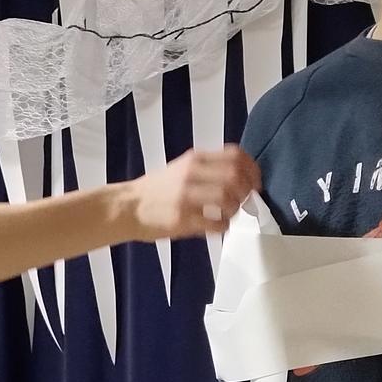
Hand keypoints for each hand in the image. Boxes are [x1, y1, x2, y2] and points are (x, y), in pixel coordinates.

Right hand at [128, 147, 259, 240]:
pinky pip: (215, 223)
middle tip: (245, 202)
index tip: (255, 184)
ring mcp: (186, 196)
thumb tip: (241, 179)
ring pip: (228, 199)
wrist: (127, 207)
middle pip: (235, 176)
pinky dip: (223, 226)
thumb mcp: (182, 168)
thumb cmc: (157, 189)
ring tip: (228, 215)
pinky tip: (216, 226)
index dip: (252, 170)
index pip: (235, 155)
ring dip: (235, 210)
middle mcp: (192, 173)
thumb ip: (208, 170)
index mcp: (195, 159)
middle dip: (247, 191)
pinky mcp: (181, 218)